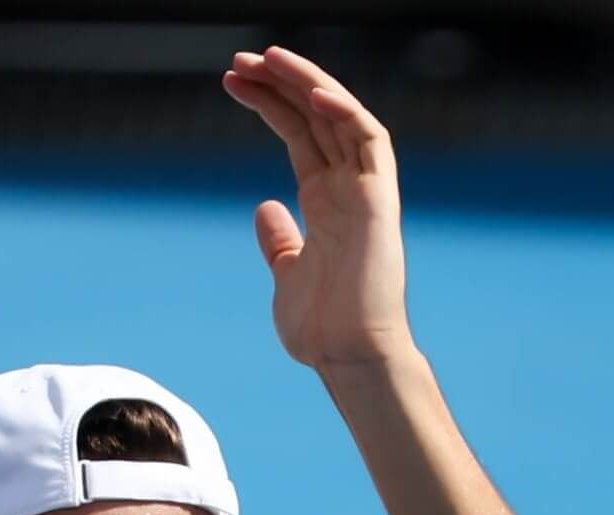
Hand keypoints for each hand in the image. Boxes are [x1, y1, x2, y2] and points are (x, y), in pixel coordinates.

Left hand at [222, 48, 414, 370]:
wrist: (348, 356)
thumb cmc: (322, 327)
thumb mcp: (288, 274)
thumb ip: (281, 240)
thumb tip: (266, 208)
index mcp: (326, 201)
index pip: (298, 134)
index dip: (269, 103)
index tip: (233, 82)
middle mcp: (348, 188)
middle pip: (315, 117)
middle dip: (280, 83)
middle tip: (239, 60)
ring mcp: (366, 191)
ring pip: (341, 117)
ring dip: (307, 83)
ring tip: (266, 59)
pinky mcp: (381, 200)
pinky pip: (371, 140)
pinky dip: (345, 111)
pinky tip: (312, 92)